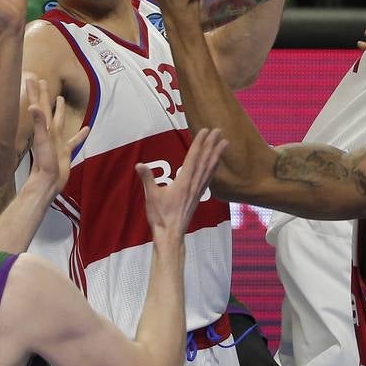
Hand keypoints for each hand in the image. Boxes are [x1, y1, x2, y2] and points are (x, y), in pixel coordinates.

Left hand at [25, 76, 89, 193]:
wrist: (48, 182)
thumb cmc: (44, 162)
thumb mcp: (42, 141)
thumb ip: (39, 123)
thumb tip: (33, 106)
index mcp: (45, 127)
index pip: (40, 105)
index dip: (37, 91)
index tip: (33, 77)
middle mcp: (51, 131)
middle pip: (47, 109)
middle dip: (44, 95)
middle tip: (42, 80)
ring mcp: (58, 140)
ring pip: (60, 121)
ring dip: (61, 110)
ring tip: (62, 98)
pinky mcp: (66, 151)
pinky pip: (74, 140)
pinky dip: (80, 134)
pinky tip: (87, 129)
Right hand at [137, 127, 226, 245]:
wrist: (171, 234)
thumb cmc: (160, 216)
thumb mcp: (151, 196)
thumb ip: (147, 179)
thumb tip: (139, 165)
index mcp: (184, 182)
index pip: (193, 158)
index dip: (199, 143)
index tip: (206, 131)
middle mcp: (194, 184)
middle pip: (205, 160)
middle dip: (212, 144)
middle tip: (220, 130)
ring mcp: (198, 191)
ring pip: (210, 168)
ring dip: (217, 154)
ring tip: (225, 143)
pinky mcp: (198, 196)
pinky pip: (209, 178)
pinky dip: (214, 168)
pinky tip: (216, 164)